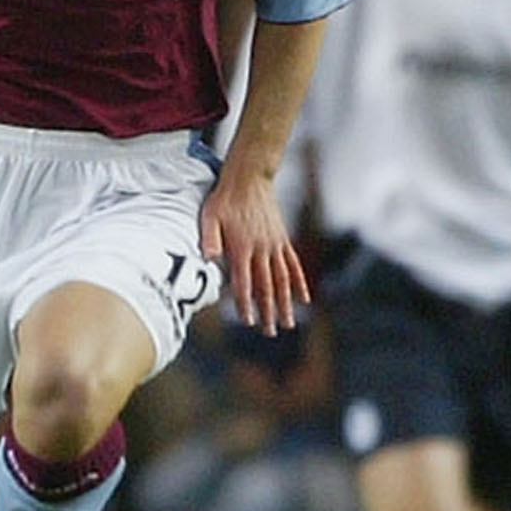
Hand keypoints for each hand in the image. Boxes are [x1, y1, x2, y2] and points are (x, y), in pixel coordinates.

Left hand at [198, 170, 304, 333]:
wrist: (249, 178)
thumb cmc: (224, 199)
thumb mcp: (209, 216)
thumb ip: (209, 238)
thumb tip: (207, 258)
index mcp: (242, 247)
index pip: (244, 282)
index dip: (246, 303)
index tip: (248, 321)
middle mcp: (261, 250)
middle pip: (266, 287)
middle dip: (268, 312)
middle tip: (270, 332)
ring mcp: (275, 246)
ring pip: (282, 280)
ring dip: (285, 303)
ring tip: (288, 323)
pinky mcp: (282, 240)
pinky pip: (293, 265)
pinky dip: (299, 283)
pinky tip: (303, 299)